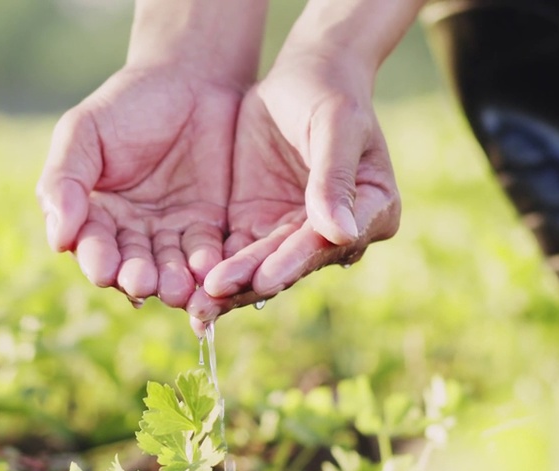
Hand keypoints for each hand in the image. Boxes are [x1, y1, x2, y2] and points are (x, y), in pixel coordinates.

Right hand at [37, 66, 241, 308]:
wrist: (190, 78)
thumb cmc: (127, 103)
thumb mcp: (83, 132)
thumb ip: (64, 180)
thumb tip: (57, 238)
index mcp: (94, 215)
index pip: (92, 244)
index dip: (97, 258)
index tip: (102, 271)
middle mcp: (130, 233)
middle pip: (131, 264)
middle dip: (136, 276)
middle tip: (142, 284)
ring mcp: (171, 233)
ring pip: (169, 266)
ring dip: (173, 281)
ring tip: (178, 289)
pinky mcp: (209, 228)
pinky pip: (207, 252)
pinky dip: (208, 265)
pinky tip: (210, 271)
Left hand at [187, 53, 401, 323]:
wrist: (303, 75)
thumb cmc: (330, 93)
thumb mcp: (335, 127)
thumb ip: (334, 179)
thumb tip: (341, 234)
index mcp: (372, 210)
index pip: (327, 243)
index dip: (294, 262)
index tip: (264, 280)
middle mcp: (336, 233)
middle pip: (291, 263)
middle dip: (250, 284)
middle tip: (213, 302)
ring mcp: (294, 232)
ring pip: (260, 265)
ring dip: (228, 287)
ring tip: (196, 307)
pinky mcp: (258, 224)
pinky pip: (235, 252)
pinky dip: (212, 269)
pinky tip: (186, 288)